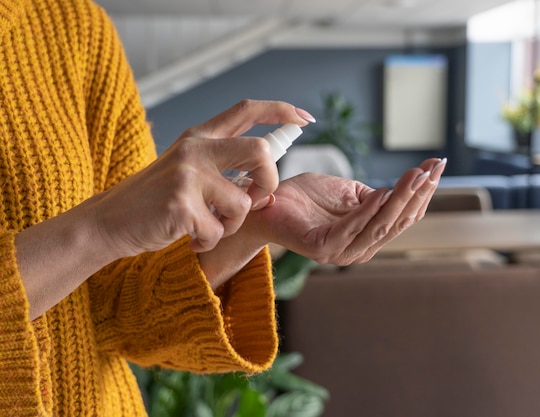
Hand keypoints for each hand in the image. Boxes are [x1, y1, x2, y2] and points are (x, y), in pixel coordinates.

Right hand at [90, 100, 313, 255]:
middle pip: (260, 152)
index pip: (246, 110)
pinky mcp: (180, 205)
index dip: (281, 111)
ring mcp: (187, 175)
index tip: (306, 119)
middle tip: (256, 198)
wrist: (107, 223)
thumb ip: (223, 169)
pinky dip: (209, 241)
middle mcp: (195, 149)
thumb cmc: (153, 201)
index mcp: (199, 136)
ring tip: (207, 226)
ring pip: (243, 203)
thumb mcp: (186, 170)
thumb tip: (266, 187)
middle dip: (269, 181)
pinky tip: (189, 238)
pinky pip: (219, 231)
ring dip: (232, 224)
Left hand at [251, 158, 445, 264]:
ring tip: (415, 176)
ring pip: (380, 225)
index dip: (422, 192)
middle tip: (433, 168)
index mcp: (367, 236)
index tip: (437, 166)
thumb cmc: (306, 198)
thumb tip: (404, 188)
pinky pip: (351, 228)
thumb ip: (374, 197)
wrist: (268, 202)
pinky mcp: (322, 248)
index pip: (403, 215)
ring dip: (400, 199)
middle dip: (418, 193)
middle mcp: (359, 248)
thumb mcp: (349, 194)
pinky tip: (382, 192)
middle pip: (397, 221)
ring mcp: (341, 251)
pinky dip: (368, 210)